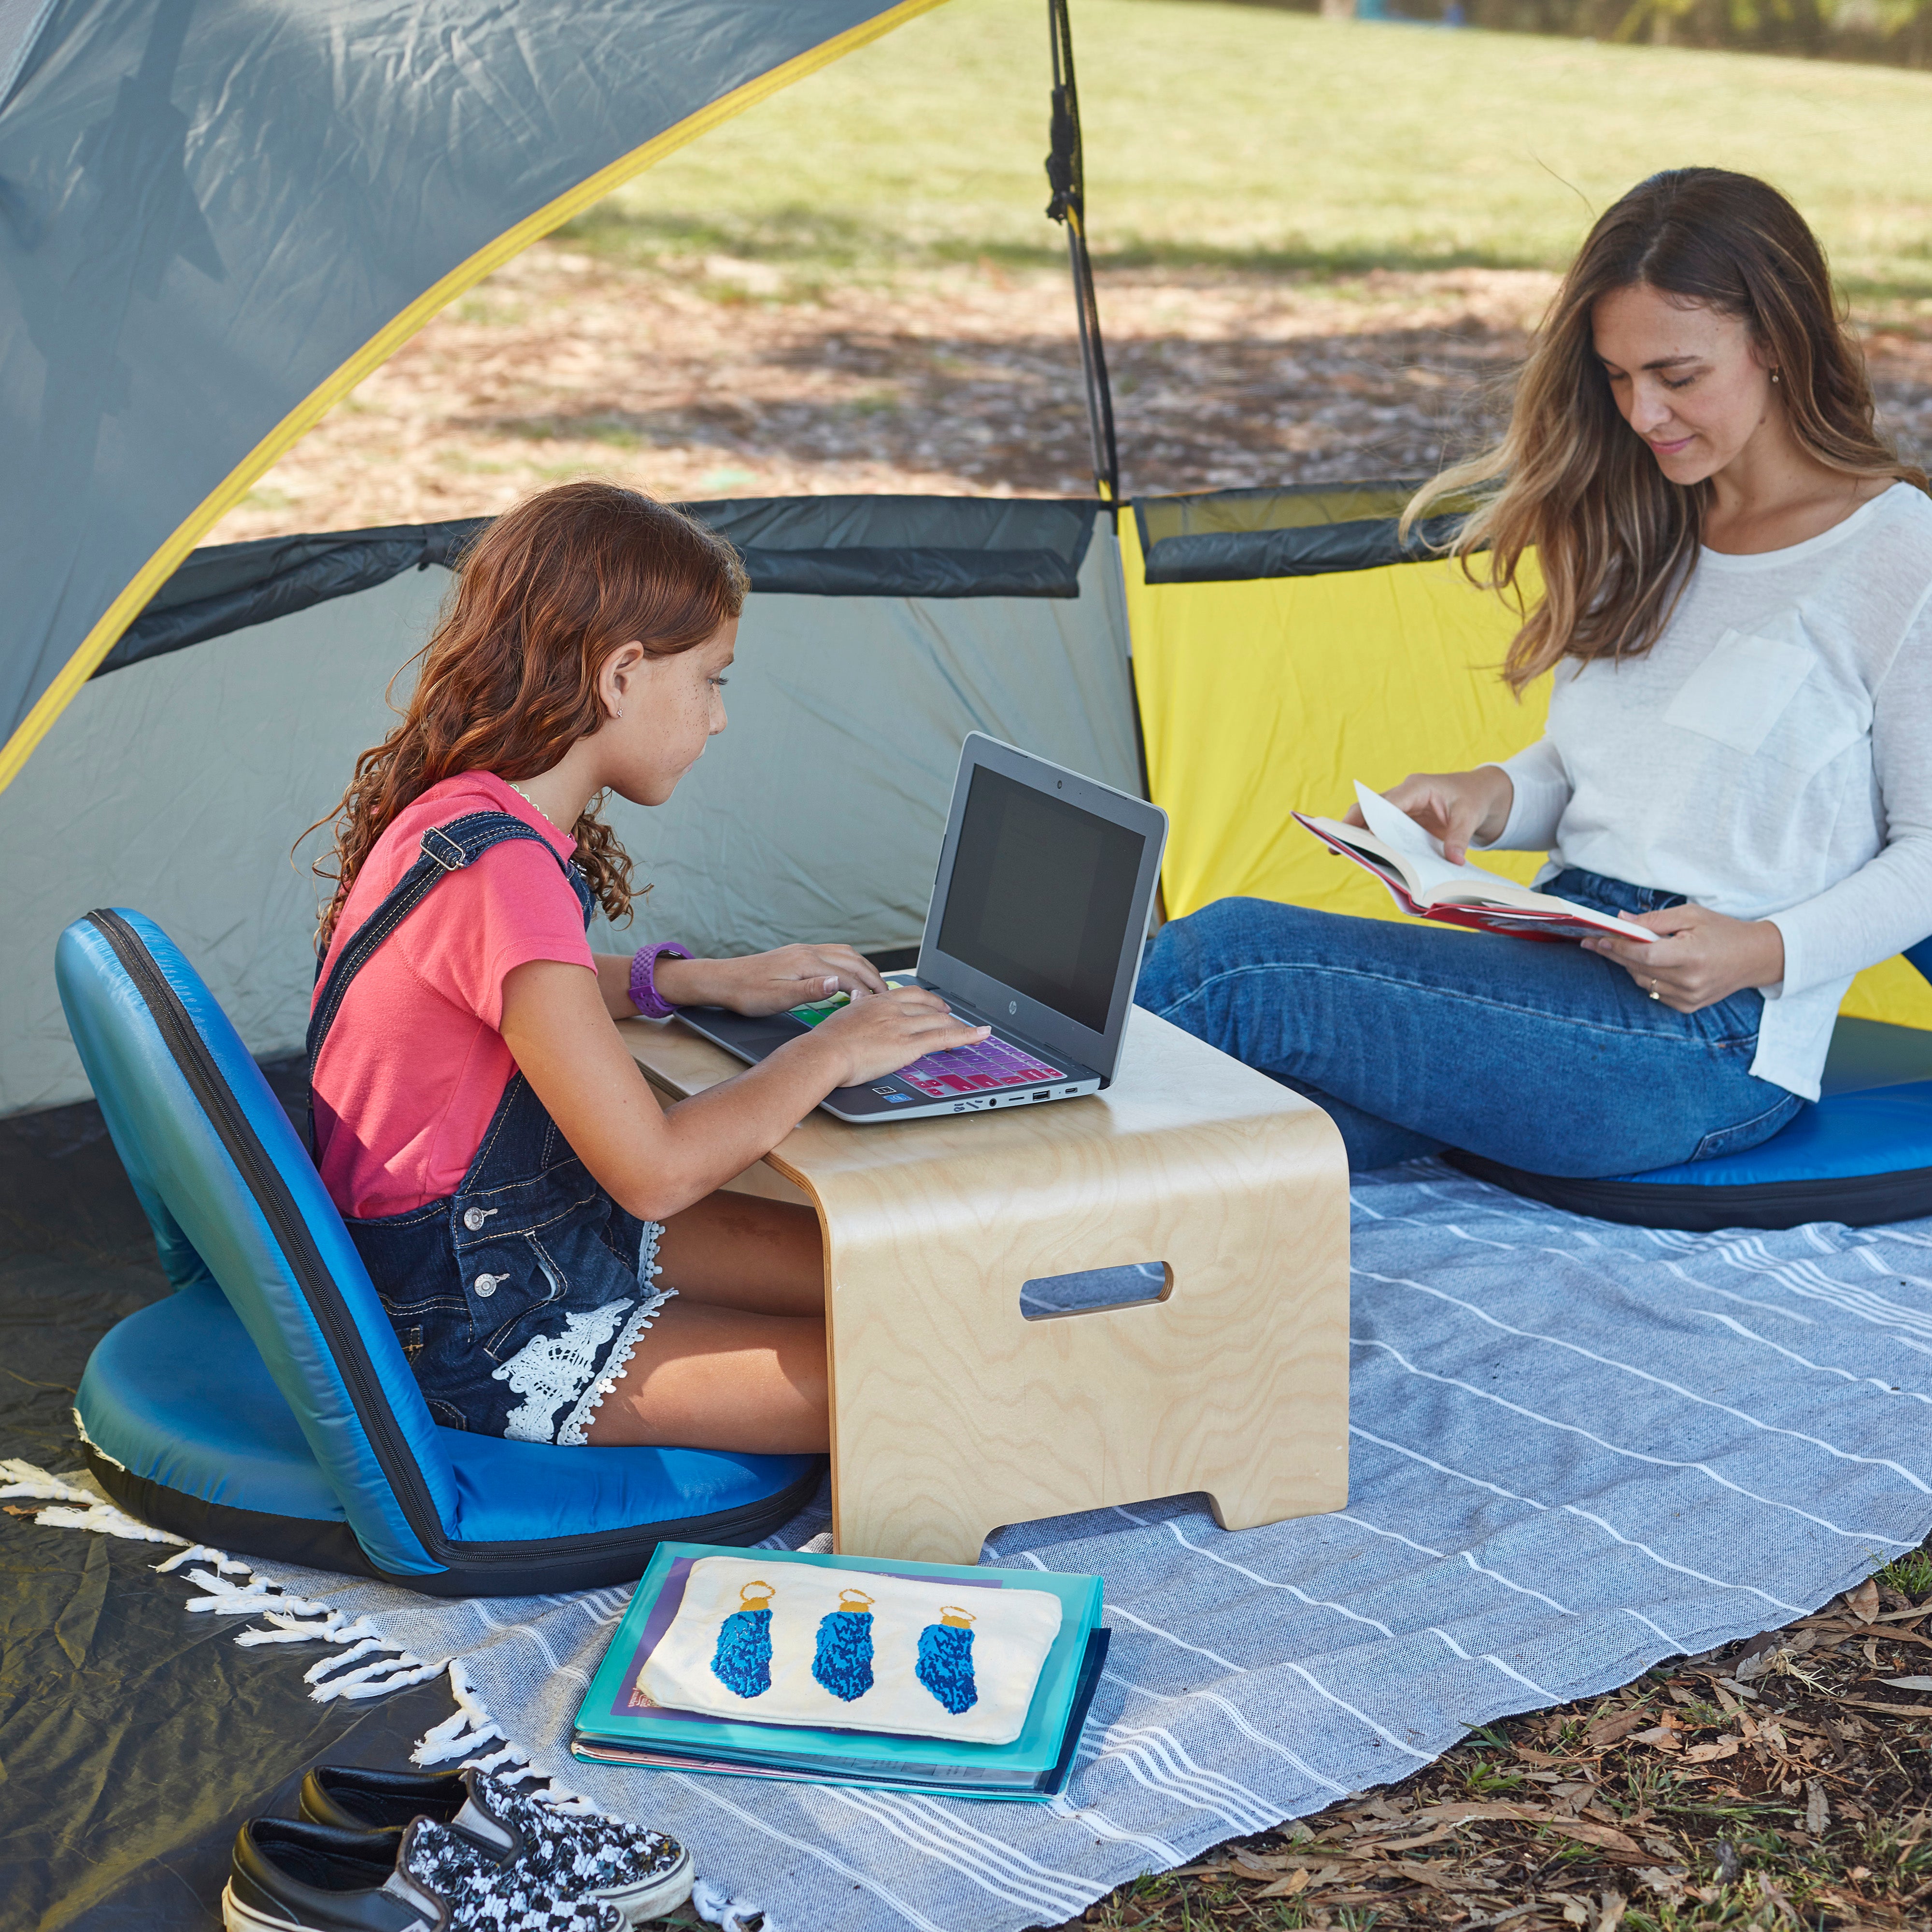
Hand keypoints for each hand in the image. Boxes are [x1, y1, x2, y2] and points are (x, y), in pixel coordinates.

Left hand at [654, 944, 886, 1016]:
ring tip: (877, 986)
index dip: (867, 991)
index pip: (848, 975)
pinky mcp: (799, 954)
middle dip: (874, 977)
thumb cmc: (746, 993)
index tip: (881, 1006)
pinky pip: (835, 953)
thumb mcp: (777, 998)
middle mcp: (809, 951)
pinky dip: (851, 963)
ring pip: (846, 954)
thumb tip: (839, 983)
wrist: (722, 980)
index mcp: (806, 962)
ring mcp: (804, 950)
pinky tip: (852, 974)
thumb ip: (810, 990)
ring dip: (865, 968)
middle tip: (889, 997)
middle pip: (853, 960)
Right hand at [797, 985, 989, 1087]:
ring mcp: (903, 1025)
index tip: (934, 1003)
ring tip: (973, 1030)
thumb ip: (855, 1009)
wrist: (823, 1053)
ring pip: (940, 1020)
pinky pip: (945, 1037)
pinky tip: (981, 1035)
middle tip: (954, 1017)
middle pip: (928, 1006)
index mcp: (877, 1001)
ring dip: (959, 1025)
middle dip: (945, 1012)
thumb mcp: (843, 1016)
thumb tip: (856, 1002)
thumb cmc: (826, 1041)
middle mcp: (893, 1009)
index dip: (927, 999)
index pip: (910, 994)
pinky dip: (968, 1035)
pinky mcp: (909, 1044)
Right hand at [1345, 767, 1513, 865]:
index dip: (1370, 819)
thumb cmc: (1473, 799)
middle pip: (1369, 809)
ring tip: (1343, 855)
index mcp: (1417, 787)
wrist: (1478, 794)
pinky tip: (1370, 860)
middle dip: (1351, 827)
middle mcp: (1403, 795)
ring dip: (1359, 837)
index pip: (1386, 802)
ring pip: (1371, 821)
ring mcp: (1401, 808)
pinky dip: (1375, 844)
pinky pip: (1383, 831)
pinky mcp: (1402, 821)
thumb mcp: (1470, 816)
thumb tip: (1453, 861)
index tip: (1360, 839)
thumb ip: (1460, 837)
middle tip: (1334, 847)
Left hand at [1581, 903, 1785, 1011]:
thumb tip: (1621, 921)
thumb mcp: (1691, 915)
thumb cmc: (1723, 931)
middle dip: (1616, 955)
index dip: (1618, 947)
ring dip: (1631, 966)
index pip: (1644, 955)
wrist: (1756, 957)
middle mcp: (1690, 981)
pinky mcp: (1689, 1007)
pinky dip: (1648, 978)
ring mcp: (1689, 998)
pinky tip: (1650, 964)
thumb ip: (1654, 920)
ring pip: (1643, 982)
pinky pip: (1655, 992)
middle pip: (1639, 969)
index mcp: (1692, 956)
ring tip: (1625, 949)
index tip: (1598, 939)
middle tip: (1596, 942)